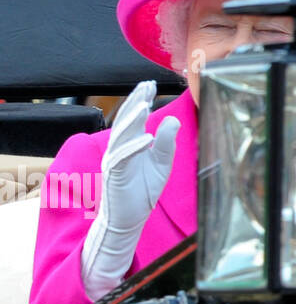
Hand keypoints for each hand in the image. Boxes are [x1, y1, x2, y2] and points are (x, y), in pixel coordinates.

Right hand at [81, 81, 177, 300]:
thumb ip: (166, 143)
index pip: (134, 118)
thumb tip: (171, 120)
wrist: (129, 219)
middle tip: (146, 84)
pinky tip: (147, 138)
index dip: (140, 100)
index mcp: (130, 144)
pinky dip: (134, 147)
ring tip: (144, 103)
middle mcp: (119, 149)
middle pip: (125, 121)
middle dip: (135, 101)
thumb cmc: (143, 190)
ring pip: (122, 136)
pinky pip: (124, 158)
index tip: (150, 84)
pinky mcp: (116, 176)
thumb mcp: (161, 164)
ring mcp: (115, 162)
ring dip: (133, 119)